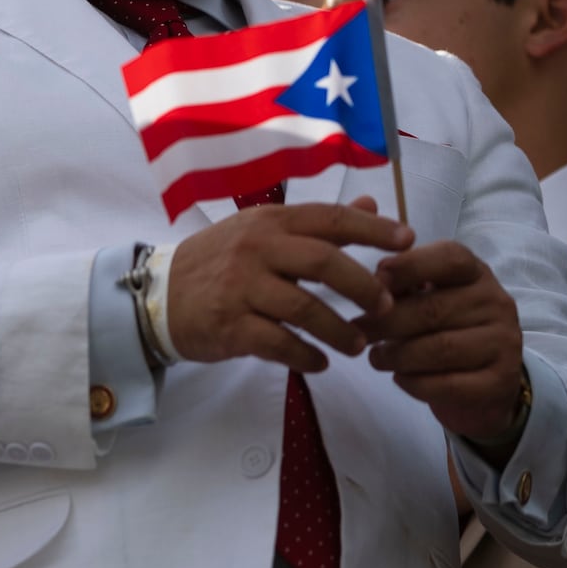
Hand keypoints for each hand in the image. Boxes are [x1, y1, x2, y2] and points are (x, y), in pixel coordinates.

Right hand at [166, 198, 412, 373]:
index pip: (329, 219)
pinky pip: (279, 343)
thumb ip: (318, 223)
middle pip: (323, 263)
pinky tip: (320, 363)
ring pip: (305, 309)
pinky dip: (306, 357)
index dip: (373, 229)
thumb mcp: (262, 232)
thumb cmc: (218, 263)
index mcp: (268, 222)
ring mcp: (240, 288)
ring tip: (357, 345)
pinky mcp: (229, 325)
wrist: (158, 296)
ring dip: (340, 331)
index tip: (409, 241)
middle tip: (388, 307)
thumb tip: (371, 204)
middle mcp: (254, 249)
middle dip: (364, 287)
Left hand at [363, 239, 527, 445]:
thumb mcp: (426, 299)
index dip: (410, 265)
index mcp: (476, 275)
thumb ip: (402, 286)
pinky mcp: (500, 381)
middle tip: (357, 332)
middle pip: (434, 308)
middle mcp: (497, 304)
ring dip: (397, 355)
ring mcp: (504, 343)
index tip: (376, 279)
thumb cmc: (442, 330)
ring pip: (440, 348)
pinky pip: (448, 384)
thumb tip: (373, 280)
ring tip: (375, 358)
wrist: (483, 384)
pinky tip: (400, 378)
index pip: (451, 257)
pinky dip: (414, 382)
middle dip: (386, 321)